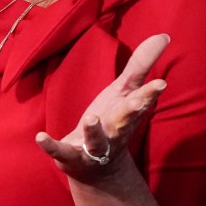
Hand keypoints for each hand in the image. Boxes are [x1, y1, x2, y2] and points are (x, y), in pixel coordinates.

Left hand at [36, 34, 168, 180]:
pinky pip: (61, 151)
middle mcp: (114, 130)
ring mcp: (93, 146)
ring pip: (96, 139)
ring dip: (94, 129)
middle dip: (133, 111)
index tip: (161, 83)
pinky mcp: (71, 155)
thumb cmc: (113, 121)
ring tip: (92, 117)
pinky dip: (51, 145)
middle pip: (124, 121)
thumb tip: (164, 35)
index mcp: (127, 113)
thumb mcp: (124, 92)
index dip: (150, 93)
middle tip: (139, 102)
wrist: (97, 169)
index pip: (141, 101)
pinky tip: (41, 137)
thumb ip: (141, 64)